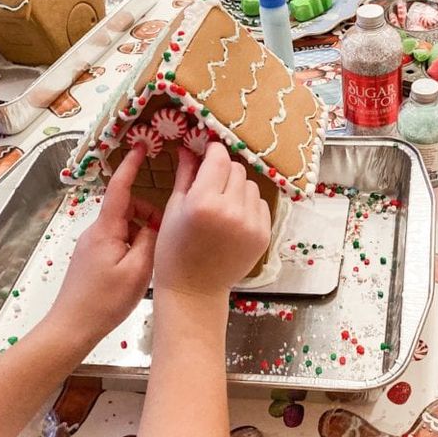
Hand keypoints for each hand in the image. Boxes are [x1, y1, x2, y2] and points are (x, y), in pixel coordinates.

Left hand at [51, 145, 158, 342]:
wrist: (73, 326)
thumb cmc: (106, 300)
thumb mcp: (138, 270)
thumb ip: (150, 241)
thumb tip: (156, 224)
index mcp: (106, 229)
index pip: (120, 189)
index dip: (131, 166)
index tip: (142, 146)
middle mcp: (97, 231)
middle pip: (127, 208)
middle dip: (149, 213)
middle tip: (166, 234)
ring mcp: (93, 244)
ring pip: (125, 225)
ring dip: (143, 232)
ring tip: (155, 256)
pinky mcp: (93, 257)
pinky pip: (119, 239)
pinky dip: (134, 244)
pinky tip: (142, 265)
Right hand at [154, 144, 270, 300]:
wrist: (195, 289)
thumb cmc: (175, 250)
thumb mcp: (174, 209)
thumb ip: (186, 174)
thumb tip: (190, 147)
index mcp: (204, 202)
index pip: (219, 157)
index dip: (212, 152)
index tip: (206, 154)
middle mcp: (231, 211)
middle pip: (236, 169)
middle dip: (223, 171)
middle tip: (210, 185)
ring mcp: (251, 224)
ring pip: (250, 185)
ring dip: (237, 188)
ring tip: (221, 206)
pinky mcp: (263, 235)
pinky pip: (261, 204)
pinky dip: (248, 206)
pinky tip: (232, 220)